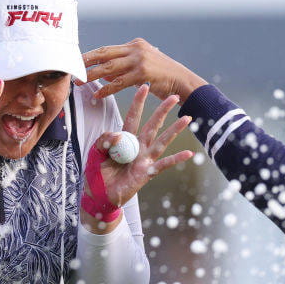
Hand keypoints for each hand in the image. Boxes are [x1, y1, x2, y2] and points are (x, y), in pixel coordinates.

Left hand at [80, 85, 193, 232]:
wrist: (99, 196)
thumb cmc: (97, 173)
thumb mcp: (96, 152)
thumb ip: (104, 140)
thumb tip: (119, 134)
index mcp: (124, 139)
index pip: (132, 117)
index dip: (138, 102)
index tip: (144, 87)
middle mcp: (137, 146)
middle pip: (152, 125)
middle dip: (162, 110)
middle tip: (174, 96)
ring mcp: (144, 159)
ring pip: (162, 140)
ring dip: (175, 129)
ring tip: (187, 118)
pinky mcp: (147, 172)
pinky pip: (164, 164)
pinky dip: (176, 159)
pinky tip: (189, 153)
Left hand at [82, 38, 207, 100]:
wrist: (183, 82)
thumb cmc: (162, 77)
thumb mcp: (142, 66)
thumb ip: (123, 67)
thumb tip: (103, 72)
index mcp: (135, 44)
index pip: (107, 49)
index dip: (90, 55)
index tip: (76, 62)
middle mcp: (136, 49)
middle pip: (104, 54)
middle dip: (85, 62)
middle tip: (71, 70)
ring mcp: (140, 60)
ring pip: (108, 68)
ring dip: (91, 76)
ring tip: (79, 83)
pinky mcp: (143, 73)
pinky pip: (119, 82)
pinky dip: (107, 88)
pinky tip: (98, 94)